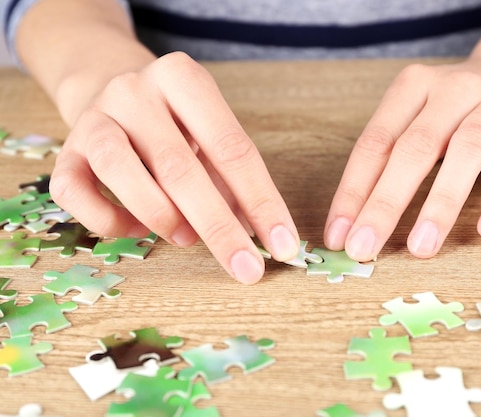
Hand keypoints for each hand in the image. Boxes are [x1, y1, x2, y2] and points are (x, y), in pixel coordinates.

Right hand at [50, 52, 299, 283]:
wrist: (107, 89)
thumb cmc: (174, 125)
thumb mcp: (208, 136)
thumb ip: (230, 180)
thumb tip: (260, 237)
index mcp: (183, 78)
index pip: (232, 147)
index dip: (262, 202)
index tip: (284, 246)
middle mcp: (134, 90)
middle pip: (180, 166)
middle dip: (219, 226)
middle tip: (247, 269)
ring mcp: (94, 118)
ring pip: (121, 171)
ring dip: (161, 217)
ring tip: (186, 238)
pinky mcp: (64, 151)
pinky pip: (75, 193)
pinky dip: (109, 221)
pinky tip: (135, 229)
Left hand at [324, 56, 480, 260]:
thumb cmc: (457, 107)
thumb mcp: (418, 116)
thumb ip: (390, 158)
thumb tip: (353, 221)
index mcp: (412, 87)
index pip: (375, 143)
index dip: (353, 191)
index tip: (338, 235)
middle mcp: (453, 89)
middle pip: (414, 148)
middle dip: (385, 203)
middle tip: (364, 248)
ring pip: (467, 150)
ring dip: (440, 203)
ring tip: (420, 248)